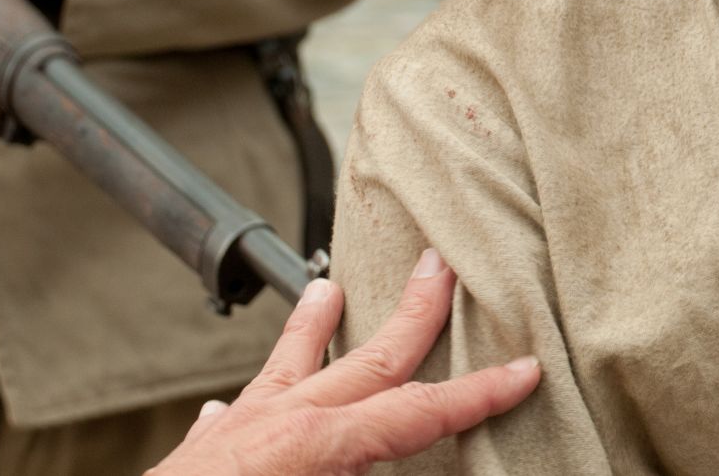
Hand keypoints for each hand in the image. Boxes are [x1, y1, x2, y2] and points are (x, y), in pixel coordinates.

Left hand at [148, 250, 539, 475]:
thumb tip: (407, 460)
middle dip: (411, 314)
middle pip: (364, 361)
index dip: (479, 392)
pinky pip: (220, 424)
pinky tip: (221, 406)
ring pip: (284, 370)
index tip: (524, 368)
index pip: (419, 411)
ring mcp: (233, 437)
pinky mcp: (194, 462)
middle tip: (439, 265)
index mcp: (318, 444)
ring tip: (327, 289)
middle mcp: (279, 425)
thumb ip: (370, 474)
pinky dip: (232, 411)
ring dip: (312, 328)